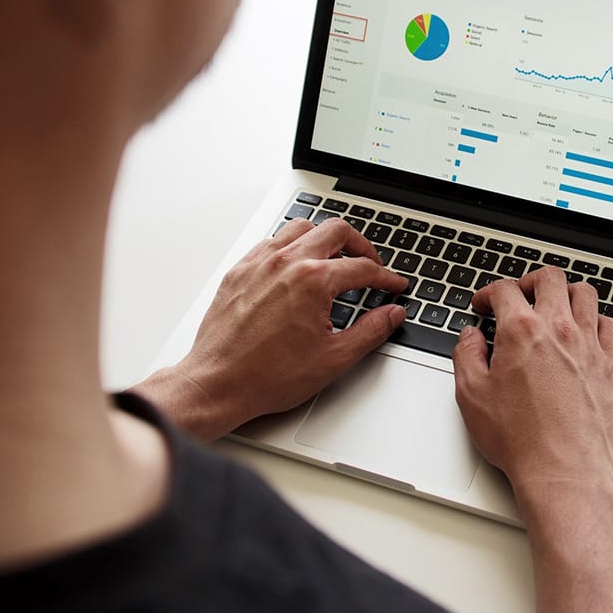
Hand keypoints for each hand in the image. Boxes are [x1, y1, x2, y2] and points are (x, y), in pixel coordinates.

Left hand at [136, 218, 406, 439]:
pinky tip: (295, 266)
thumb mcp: (334, 359)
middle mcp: (286, 263)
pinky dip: (290, 247)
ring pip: (301, 228)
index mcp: (313, 281)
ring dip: (323, 239)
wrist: (219, 384)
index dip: (386, 278)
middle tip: (371, 264)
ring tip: (334, 258)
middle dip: (361, 246)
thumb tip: (392, 314)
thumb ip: (371, 331)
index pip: (363, 268)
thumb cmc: (267, 376)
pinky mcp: (239, 271)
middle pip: (336, 231)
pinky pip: (270, 242)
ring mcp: (259, 263)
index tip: (393, 285)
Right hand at [453, 268, 612, 612]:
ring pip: (585, 293)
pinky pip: (609, 325)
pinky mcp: (610, 365)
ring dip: (565, 292)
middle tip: (518, 295)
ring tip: (553, 305)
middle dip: (528, 281)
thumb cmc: (521, 440)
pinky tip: (585, 330)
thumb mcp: (472, 396)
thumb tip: (470, 337)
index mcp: (522, 331)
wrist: (563, 471)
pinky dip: (595, 319)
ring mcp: (589, 345)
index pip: (505, 291)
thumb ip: (466, 356)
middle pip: (550, 279)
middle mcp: (559, 330)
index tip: (483, 305)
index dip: (488, 293)